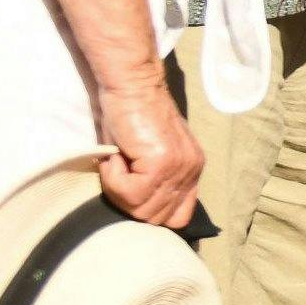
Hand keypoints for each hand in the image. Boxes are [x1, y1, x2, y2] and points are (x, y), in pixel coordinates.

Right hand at [93, 70, 205, 228]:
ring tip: (118, 159)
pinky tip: (116, 155)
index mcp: (191, 170)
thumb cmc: (130, 115)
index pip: (177, 218)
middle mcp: (191, 171)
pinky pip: (130, 193)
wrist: (131, 84)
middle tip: (118, 170)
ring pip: (141, 210)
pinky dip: (113, 178)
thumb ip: (153, 180)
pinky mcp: (163, 163)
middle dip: (128, 201)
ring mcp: (180, 168)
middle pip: (156, 220)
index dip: (148, 210)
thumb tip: (138, 207)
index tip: (130, 188)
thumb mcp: (147, 154)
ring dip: (118, 188)